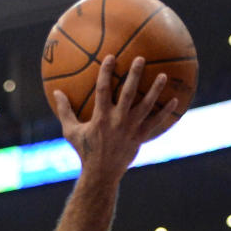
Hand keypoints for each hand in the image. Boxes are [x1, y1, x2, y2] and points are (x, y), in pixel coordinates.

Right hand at [53, 55, 179, 182]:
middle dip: (135, 75)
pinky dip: (165, 111)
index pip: (103, 90)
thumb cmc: (85, 151)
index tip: (111, 57)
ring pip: (146, 106)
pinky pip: (155, 122)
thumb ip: (65, 111)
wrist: (101, 174)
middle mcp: (117, 121)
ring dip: (155, 90)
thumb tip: (56, 92)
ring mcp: (130, 129)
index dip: (106, 72)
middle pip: (128, 93)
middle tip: (141, 58)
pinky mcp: (140, 137)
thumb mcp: (71, 132)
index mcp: (100, 117)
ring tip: (164, 75)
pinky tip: (175, 100)